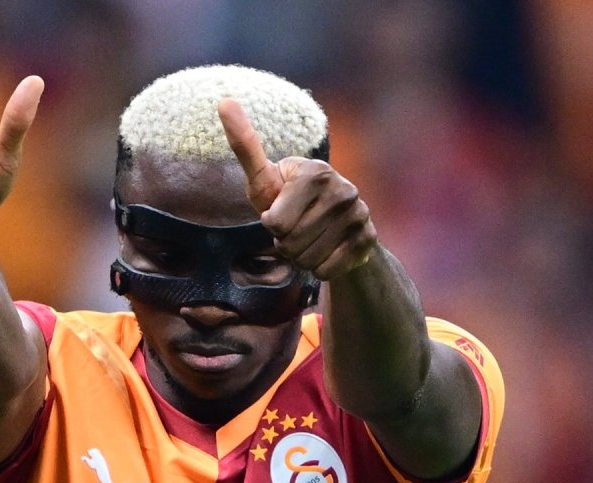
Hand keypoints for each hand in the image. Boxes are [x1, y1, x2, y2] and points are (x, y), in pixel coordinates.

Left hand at [217, 98, 377, 279]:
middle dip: (286, 244)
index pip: (275, 223)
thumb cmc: (289, 199)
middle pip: (290, 244)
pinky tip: (327, 250)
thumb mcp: (265, 177)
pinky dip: (320, 268)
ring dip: (302, 257)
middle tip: (296, 229)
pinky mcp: (369, 239)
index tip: (282, 211)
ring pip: (308, 260)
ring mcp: (359, 215)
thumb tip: (223, 102)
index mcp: (315, 172)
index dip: (272, 225)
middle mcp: (343, 189)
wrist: (336, 223)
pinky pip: (327, 271)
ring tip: (310, 239)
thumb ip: (245, 146)